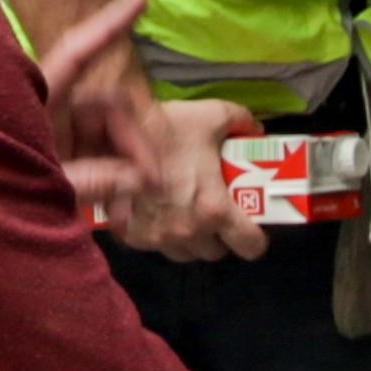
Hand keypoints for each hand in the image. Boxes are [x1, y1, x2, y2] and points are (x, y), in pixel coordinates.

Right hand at [38, 0, 264, 262]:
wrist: (112, 132)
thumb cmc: (168, 125)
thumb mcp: (214, 116)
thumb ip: (243, 123)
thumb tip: (258, 133)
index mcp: (214, 209)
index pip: (250, 246)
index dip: (254, 238)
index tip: (250, 227)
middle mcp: (187, 232)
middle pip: (215, 252)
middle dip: (218, 236)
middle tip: (213, 213)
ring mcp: (156, 239)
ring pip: (185, 254)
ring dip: (190, 239)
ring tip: (186, 213)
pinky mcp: (131, 237)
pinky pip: (155, 246)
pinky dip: (159, 234)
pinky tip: (158, 212)